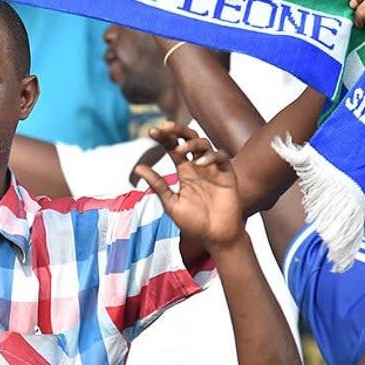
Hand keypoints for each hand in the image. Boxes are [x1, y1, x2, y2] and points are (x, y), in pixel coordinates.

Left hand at [137, 123, 242, 250]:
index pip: (173, 147)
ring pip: (204, 144)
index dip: (164, 138)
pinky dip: (211, 156)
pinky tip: (200, 163)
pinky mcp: (227, 175)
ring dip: (192, 142)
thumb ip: (157, 185)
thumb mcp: (171, 204)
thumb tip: (137, 167)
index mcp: (184, 171)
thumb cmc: (194, 223)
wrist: (216, 238)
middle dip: (178, 129)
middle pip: (189, 139)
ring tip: (181, 150)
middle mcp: (198, 166)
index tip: (151, 131)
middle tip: (166, 126)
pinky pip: (221, 157)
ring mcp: (213, 169)